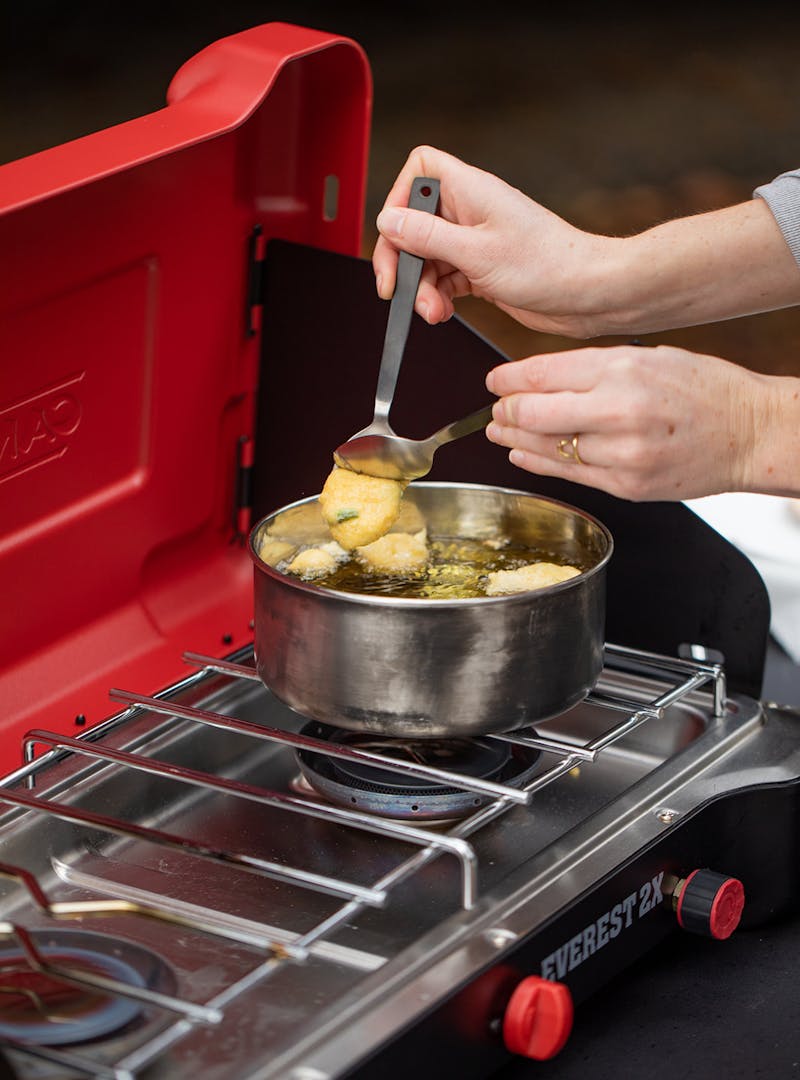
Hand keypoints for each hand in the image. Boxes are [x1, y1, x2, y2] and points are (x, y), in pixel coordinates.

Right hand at [372, 145, 613, 336]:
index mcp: (471, 191)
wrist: (589, 294)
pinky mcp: (482, 269)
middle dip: (402, 259)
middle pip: (414, 223)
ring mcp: (476, 241)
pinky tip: (442, 312)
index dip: (399, 197)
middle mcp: (470, 212)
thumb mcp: (477, 252)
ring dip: (421, 287)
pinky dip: (437, 297)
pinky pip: (444, 279)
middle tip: (395, 289)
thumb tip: (388, 221)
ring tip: (431, 311)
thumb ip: (428, 237)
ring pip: (427, 258)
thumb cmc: (548, 266)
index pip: (420, 170)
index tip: (394, 232)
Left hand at [485, 344, 798, 500]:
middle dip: (505, 411)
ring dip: (514, 439)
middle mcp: (618, 411)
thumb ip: (592, 368)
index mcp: (622, 369)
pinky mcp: (625, 485)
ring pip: (546, 447)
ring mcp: (621, 453)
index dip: (508, 379)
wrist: (750, 432)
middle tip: (496, 410)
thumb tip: (537, 378)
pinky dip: (537, 463)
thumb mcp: (648, 357)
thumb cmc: (705, 389)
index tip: (495, 381)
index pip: (543, 373)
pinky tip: (522, 454)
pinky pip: (568, 474)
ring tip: (500, 431)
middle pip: (534, 413)